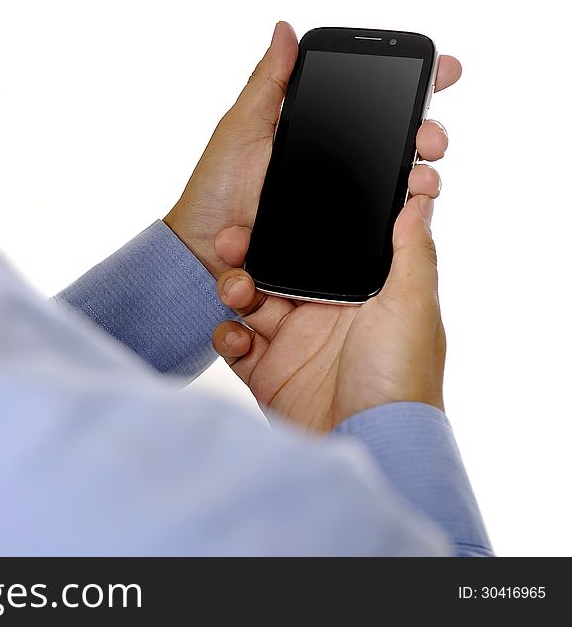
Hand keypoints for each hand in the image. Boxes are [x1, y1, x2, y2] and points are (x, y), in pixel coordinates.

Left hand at [164, 21, 461, 280]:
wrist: (202, 251)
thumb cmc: (214, 190)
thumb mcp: (240, 128)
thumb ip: (269, 83)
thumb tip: (285, 31)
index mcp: (317, 133)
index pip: (374, 105)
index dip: (413, 88)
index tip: (442, 71)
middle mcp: (336, 168)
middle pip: (399, 145)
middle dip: (428, 134)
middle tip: (429, 138)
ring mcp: (340, 205)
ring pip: (398, 187)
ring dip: (423, 178)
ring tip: (423, 178)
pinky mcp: (338, 240)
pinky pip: (379, 229)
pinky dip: (403, 218)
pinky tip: (410, 210)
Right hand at [212, 194, 445, 432]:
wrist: (367, 445)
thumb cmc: (401, 378)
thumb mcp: (413, 306)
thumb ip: (412, 251)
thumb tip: (420, 201)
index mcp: (359, 294)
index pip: (321, 249)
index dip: (296, 229)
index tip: (270, 208)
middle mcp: (324, 315)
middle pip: (278, 269)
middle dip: (252, 254)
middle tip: (231, 242)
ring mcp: (293, 344)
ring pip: (251, 301)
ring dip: (235, 289)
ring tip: (236, 291)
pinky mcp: (267, 372)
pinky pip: (235, 343)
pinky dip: (228, 336)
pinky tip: (237, 336)